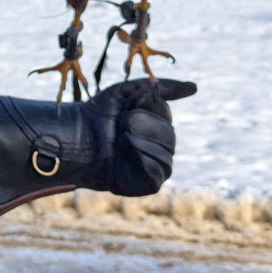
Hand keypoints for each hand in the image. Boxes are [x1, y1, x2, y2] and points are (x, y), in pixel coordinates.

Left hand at [84, 78, 196, 196]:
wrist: (76, 139)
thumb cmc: (99, 115)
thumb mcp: (129, 91)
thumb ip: (162, 88)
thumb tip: (195, 88)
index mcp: (157, 122)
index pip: (165, 112)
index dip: (145, 107)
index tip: (125, 107)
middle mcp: (161, 145)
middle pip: (169, 134)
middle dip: (143, 124)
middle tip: (122, 124)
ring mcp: (157, 165)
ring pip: (166, 154)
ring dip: (140, 141)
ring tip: (121, 138)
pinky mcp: (149, 184)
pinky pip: (159, 173)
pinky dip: (143, 160)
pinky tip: (127, 153)